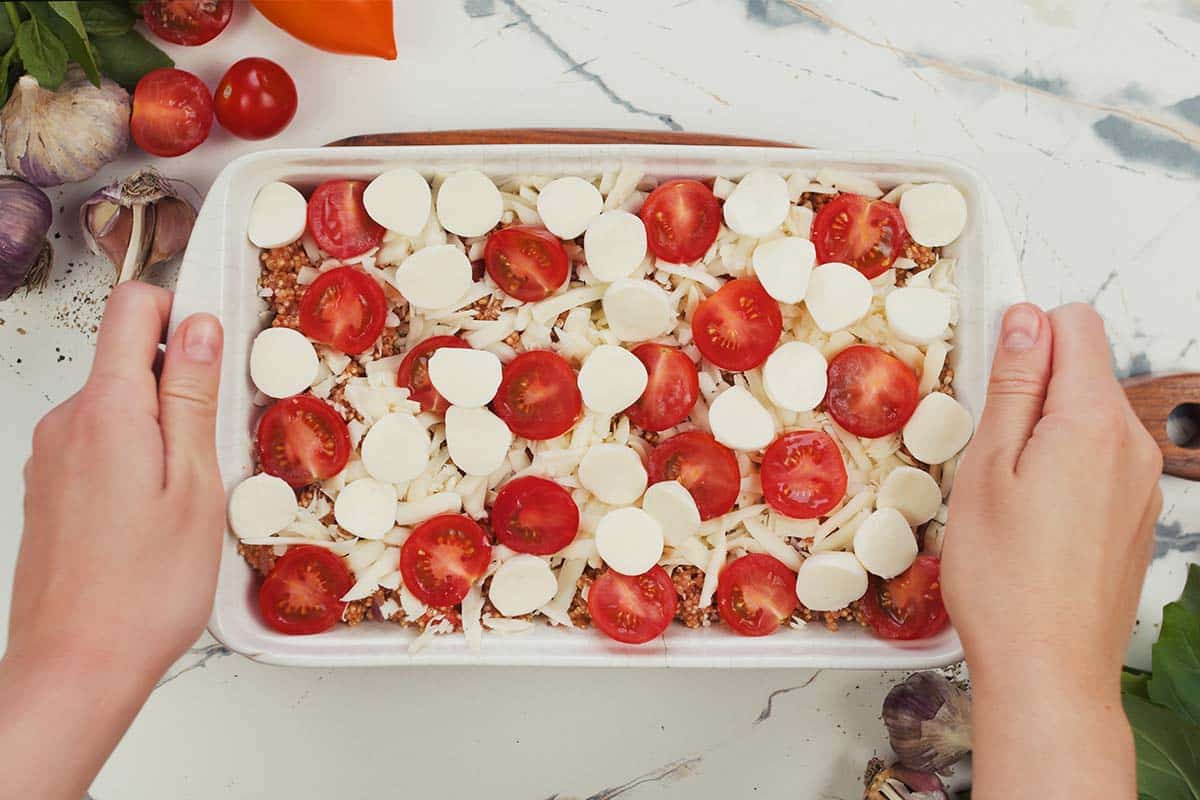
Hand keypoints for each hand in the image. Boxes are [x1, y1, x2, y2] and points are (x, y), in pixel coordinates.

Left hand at [0, 282, 224, 799]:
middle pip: (125, 356)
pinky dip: (136, 458)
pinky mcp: (49, 488)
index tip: (216, 350)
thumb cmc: (144, 590)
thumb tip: (198, 326)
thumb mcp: (195, 484)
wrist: (75, 668)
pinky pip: (100, 443)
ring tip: (188, 494)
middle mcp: (66, 422)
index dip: (179, 310)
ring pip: (116, 404)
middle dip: (178, 381)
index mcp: (107, 409)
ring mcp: (51, 456)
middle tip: (216, 447)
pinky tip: (156, 515)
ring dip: (160, 427)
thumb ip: (192, 396)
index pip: (131, 307)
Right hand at [943, 302, 1161, 798]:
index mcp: (1095, 422)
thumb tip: (1025, 320)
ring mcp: (1141, 485)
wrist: (1048, 671)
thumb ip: (1012, 385)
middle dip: (1033, 391)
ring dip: (1045, 434)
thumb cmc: (1006, 580)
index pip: (1076, 324)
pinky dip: (1064, 471)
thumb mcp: (986, 467)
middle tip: (988, 453)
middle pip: (1084, 372)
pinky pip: (1100, 464)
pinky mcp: (1136, 518)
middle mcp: (1134, 446)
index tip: (992, 377)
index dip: (1027, 337)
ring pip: (1089, 421)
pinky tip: (1032, 520)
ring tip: (1006, 494)